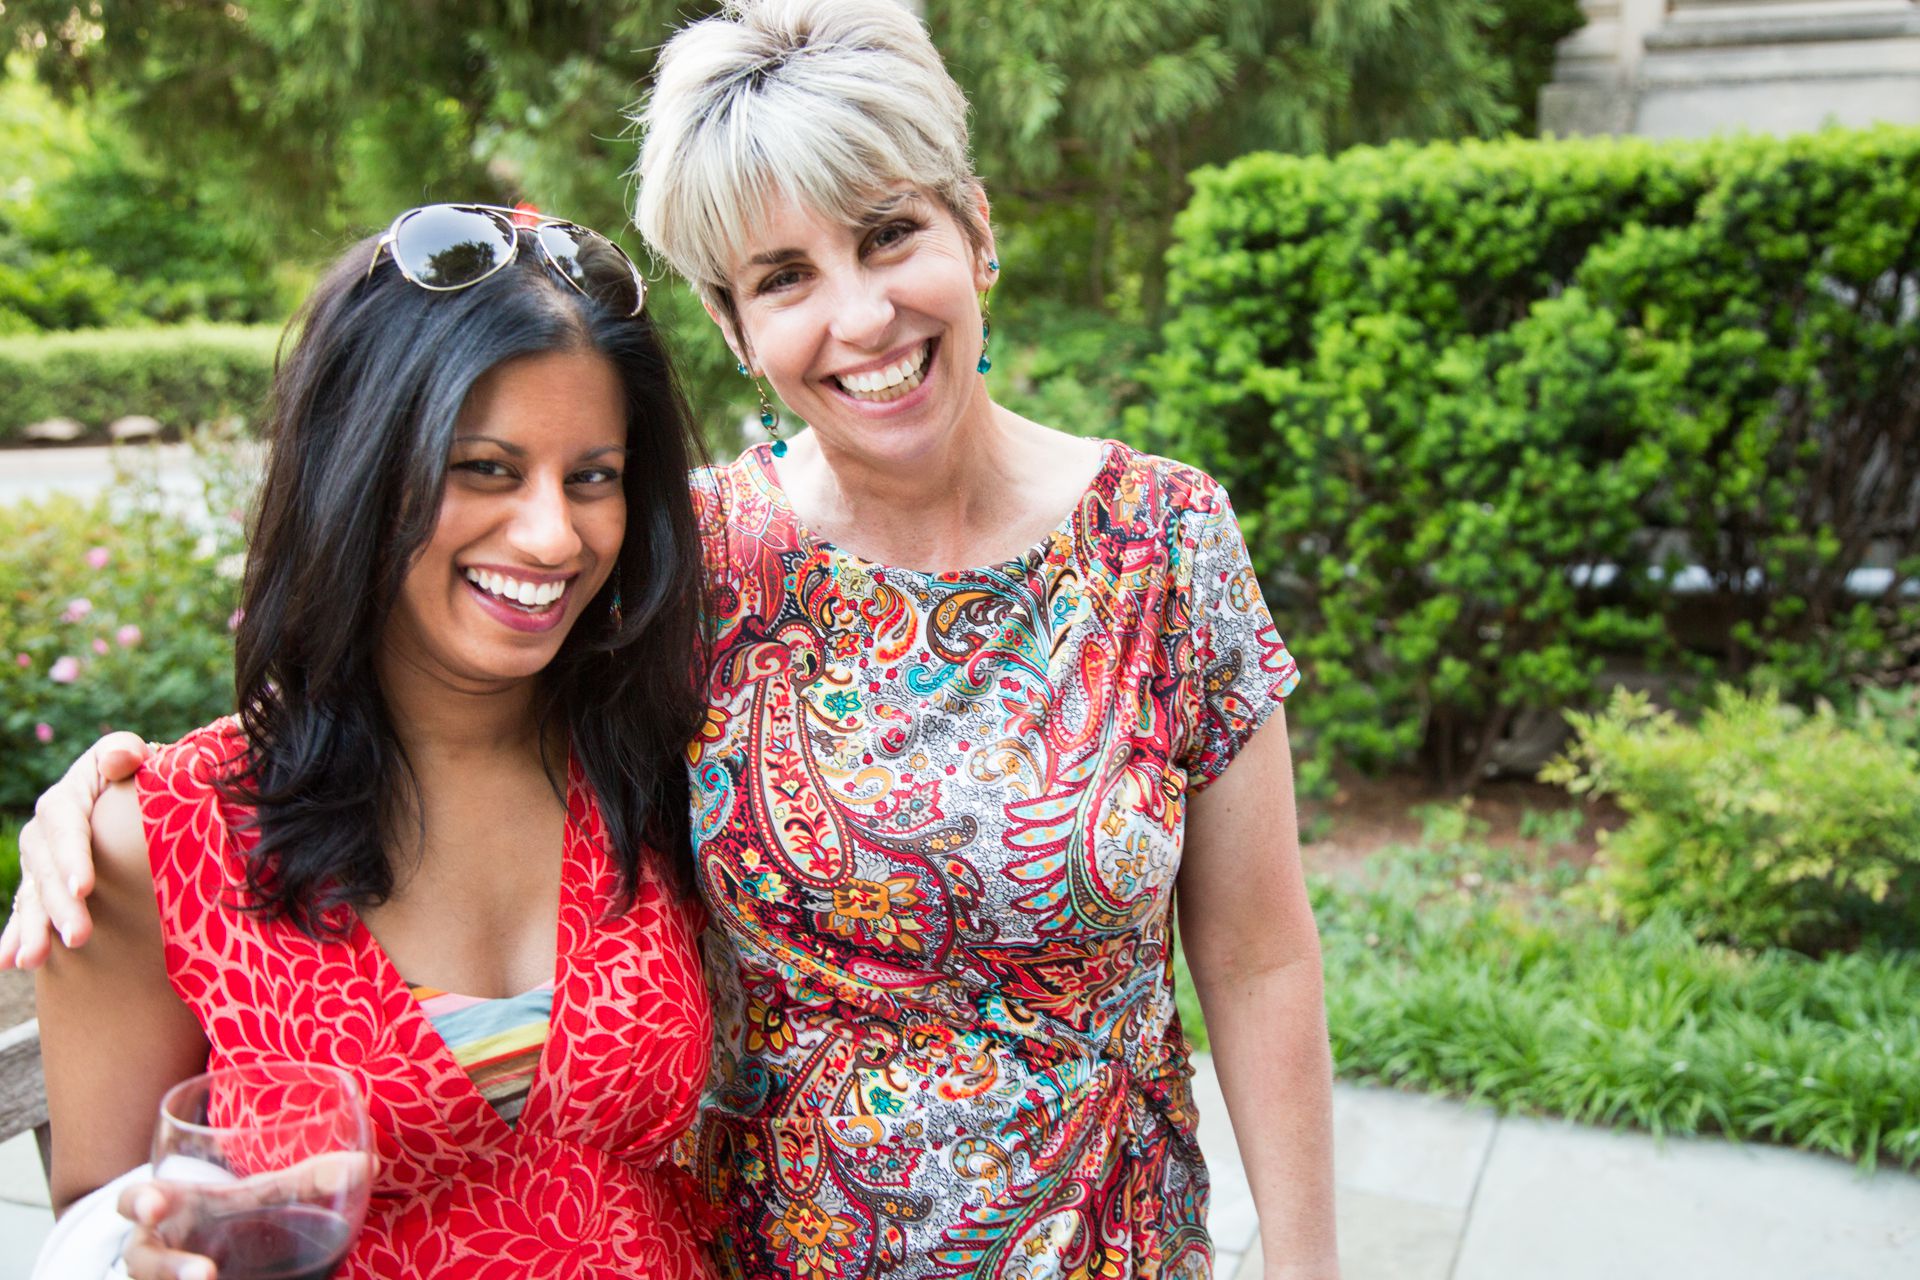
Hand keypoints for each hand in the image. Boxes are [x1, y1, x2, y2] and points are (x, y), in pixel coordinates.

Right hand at [0, 731, 150, 969]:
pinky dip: (16, 936)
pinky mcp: (42, 885)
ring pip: (33, 896)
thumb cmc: (145, 776)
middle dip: (59, 905)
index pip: (64, 824)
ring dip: (33, 928)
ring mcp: (41, 860)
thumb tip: (119, 758)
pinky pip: (25, 912)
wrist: (136, 801)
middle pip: (47, 869)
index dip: (71, 855)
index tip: (85, 888)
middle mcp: (47, 829)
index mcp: (69, 795)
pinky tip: (10, 961)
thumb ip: (126, 753)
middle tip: (79, 937)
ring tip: (34, 960)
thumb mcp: (137, 758)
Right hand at [116, 1152, 373, 1279]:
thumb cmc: (231, 1216)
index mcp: (171, 1210)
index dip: (138, 1202)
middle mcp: (156, 1250)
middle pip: (143, 1262)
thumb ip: (306, 1181)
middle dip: (166, 1268)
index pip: (134, 1201)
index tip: (155, 1204)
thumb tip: (367, 1165)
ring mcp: (162, 1278)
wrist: (215, 1251)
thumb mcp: (262, 1196)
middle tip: (203, 1274)